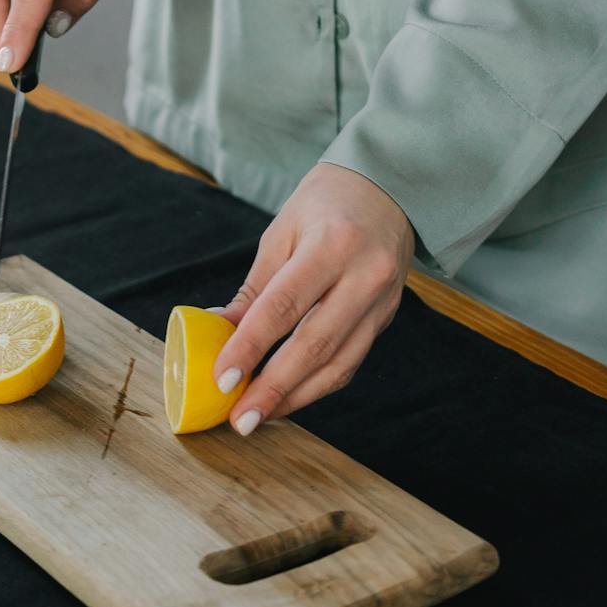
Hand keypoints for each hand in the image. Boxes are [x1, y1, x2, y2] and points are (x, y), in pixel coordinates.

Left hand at [215, 164, 414, 434]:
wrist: (390, 188)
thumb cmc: (326, 204)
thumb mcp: (282, 233)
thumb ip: (254, 290)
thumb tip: (216, 333)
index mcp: (333, 244)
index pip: (285, 305)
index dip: (251, 346)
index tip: (223, 378)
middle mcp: (365, 276)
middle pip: (315, 344)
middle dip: (274, 388)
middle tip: (240, 418)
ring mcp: (382, 301)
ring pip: (338, 363)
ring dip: (296, 397)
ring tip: (259, 416)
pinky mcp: (386, 317)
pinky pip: (350, 361)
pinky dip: (317, 385)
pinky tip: (289, 397)